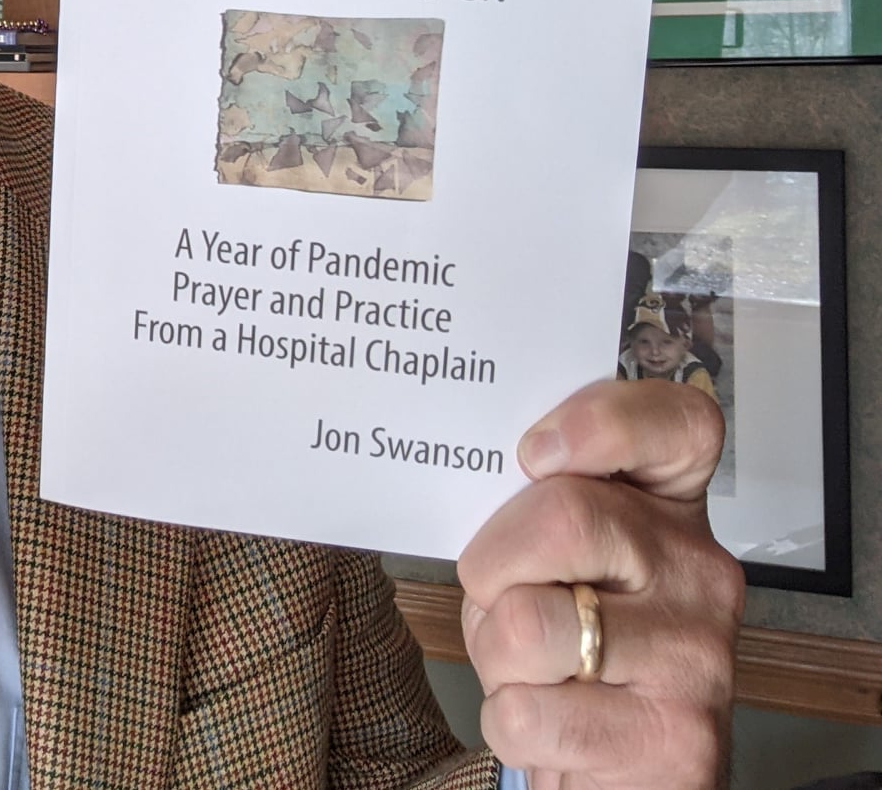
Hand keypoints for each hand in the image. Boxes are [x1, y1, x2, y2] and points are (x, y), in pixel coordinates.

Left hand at [456, 379, 742, 787]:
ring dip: (495, 655)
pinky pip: (528, 712)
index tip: (533, 452)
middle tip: (500, 598)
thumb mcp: (550, 560)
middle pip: (564, 518)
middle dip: (490, 566)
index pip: (680, 424)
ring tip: (531, 671)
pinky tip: (550, 724)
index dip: (603, 419)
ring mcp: (698, 657)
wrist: (623, 771)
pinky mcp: (678, 741)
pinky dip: (510, 723)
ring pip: (529, 625)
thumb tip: (473, 472)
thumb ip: (533, 509)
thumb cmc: (566, 647)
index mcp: (670, 509)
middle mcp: (700, 572)